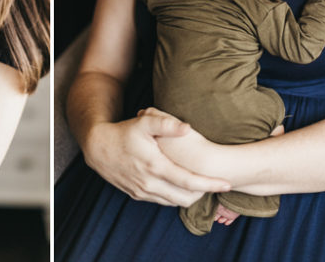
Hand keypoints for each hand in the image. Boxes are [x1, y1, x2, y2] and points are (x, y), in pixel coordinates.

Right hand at [82, 107, 230, 206]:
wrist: (97, 147)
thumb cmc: (123, 132)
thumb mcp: (144, 122)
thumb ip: (166, 123)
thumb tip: (187, 127)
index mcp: (155, 165)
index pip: (189, 181)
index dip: (210, 184)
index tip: (226, 183)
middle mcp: (149, 183)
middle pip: (185, 198)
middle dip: (202, 193)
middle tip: (213, 183)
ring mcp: (142, 191)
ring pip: (174, 202)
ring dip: (188, 196)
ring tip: (199, 185)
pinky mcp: (136, 195)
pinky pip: (161, 201)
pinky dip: (174, 196)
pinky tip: (180, 186)